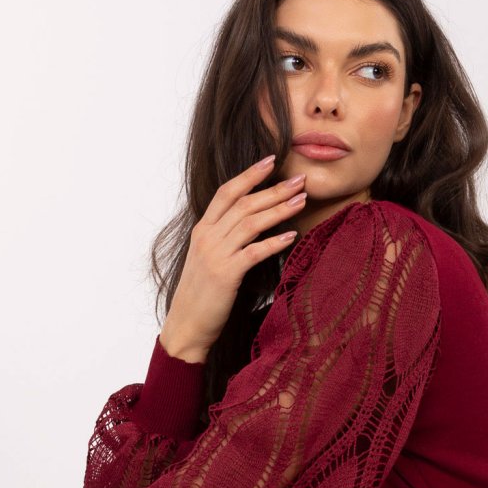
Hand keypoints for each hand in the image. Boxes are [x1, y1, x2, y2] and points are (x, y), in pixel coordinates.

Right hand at [162, 155, 307, 357]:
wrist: (186, 325)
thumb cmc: (201, 295)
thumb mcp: (207, 259)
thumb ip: (223, 239)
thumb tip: (250, 225)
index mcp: (202, 230)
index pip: (227, 192)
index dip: (249, 175)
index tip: (272, 161)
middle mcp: (207, 237)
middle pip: (244, 203)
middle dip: (274, 189)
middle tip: (300, 180)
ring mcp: (215, 255)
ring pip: (251, 223)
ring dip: (278, 210)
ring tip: (301, 201)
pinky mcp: (225, 275)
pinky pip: (254, 252)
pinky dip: (274, 242)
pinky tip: (291, 236)